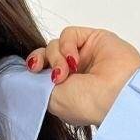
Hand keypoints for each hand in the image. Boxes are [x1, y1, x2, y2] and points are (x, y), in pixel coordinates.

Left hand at [25, 29, 139, 125]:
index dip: (33, 67)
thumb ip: (36, 84)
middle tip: (44, 73)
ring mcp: (84, 55)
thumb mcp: (51, 100)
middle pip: (45, 55)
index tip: (31, 72)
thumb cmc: (88, 105)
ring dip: (55, 58)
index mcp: (64, 89)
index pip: (41, 70)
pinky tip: (74, 60)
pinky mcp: (94, 39)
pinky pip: (69, 34)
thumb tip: (24, 72)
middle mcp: (74, 72)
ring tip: (65, 73)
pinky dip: (66, 46)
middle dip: (41, 62)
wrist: (115, 96)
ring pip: (55, 44)